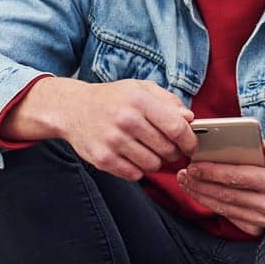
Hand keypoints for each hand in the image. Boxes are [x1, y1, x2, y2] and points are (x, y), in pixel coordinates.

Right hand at [4, 76, 195, 179]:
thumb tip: (190, 119)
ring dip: (156, 161)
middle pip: (166, 149)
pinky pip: (135, 174)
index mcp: (138, 100)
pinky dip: (138, 169)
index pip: (176, 128)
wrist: (72, 109)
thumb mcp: (140, 89)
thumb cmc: (112, 98)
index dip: (189, 141)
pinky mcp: (103, 159)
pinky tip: (132, 156)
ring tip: (148, 150)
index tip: (191, 146)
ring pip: (152, 165)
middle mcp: (125, 120)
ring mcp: (113, 141)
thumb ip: (168, 101)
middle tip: (168, 148)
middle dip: (173, 152)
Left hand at [176, 133, 264, 236]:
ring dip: (201, 194)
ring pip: (225, 207)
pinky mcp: (256, 229)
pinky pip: (228, 216)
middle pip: (228, 194)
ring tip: (186, 182)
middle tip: (184, 172)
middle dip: (202, 183)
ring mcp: (264, 220)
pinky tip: (198, 193)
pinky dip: (211, 205)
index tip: (195, 165)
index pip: (240, 176)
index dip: (214, 171)